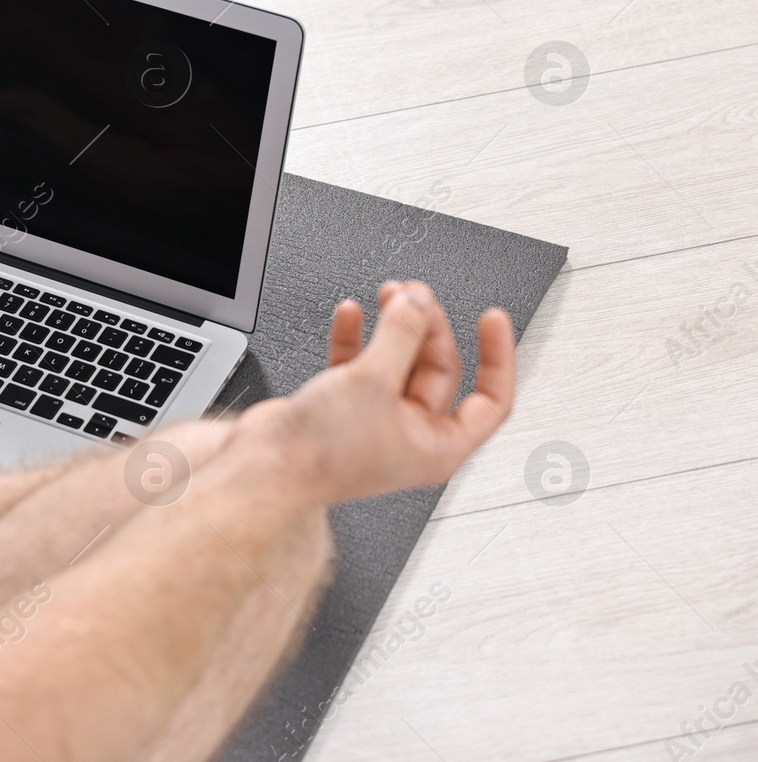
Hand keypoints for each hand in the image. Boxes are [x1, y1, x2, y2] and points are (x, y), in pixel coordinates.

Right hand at [243, 280, 515, 505]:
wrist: (265, 466)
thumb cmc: (321, 455)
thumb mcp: (374, 381)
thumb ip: (400, 334)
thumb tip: (415, 304)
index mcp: (438, 446)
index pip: (490, 400)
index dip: (497, 357)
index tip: (492, 321)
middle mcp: (410, 435)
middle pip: (438, 369)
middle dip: (427, 327)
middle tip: (414, 296)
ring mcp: (375, 420)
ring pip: (398, 362)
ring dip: (394, 327)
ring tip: (389, 294)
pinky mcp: (340, 407)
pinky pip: (359, 365)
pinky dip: (356, 338)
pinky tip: (351, 315)